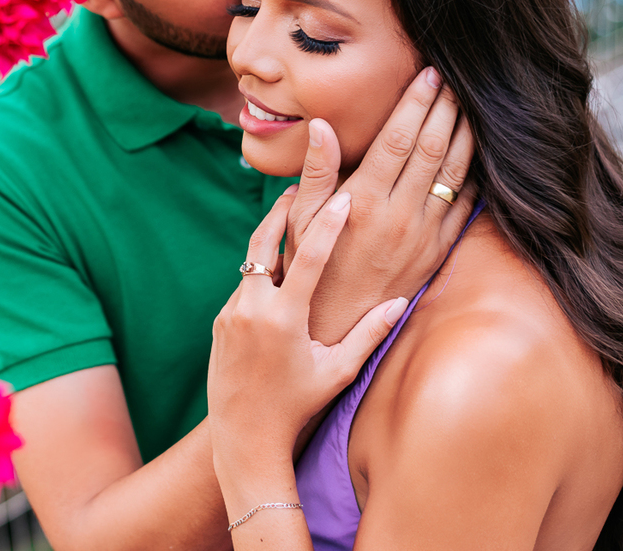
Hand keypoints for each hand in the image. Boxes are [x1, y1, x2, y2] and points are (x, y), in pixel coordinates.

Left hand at [208, 188, 407, 480]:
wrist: (244, 435)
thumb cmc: (299, 405)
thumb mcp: (338, 372)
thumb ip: (369, 334)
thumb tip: (402, 301)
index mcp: (284, 318)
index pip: (308, 257)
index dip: (327, 223)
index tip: (342, 195)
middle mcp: (252, 308)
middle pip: (263, 243)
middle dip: (281, 212)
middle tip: (299, 187)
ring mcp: (231, 313)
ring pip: (252, 266)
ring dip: (271, 244)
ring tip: (291, 219)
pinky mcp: (220, 321)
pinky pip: (243, 288)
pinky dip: (261, 275)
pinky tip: (278, 268)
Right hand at [287, 67, 476, 343]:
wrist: (338, 322)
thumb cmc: (311, 265)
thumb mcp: (300, 219)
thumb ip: (316, 171)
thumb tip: (321, 127)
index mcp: (363, 200)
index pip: (398, 139)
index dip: (415, 103)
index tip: (427, 75)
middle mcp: (399, 215)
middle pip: (432, 148)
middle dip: (446, 108)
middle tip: (456, 78)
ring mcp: (424, 233)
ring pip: (455, 172)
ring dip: (465, 134)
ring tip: (469, 104)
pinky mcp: (438, 250)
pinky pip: (466, 204)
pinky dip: (473, 173)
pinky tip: (474, 151)